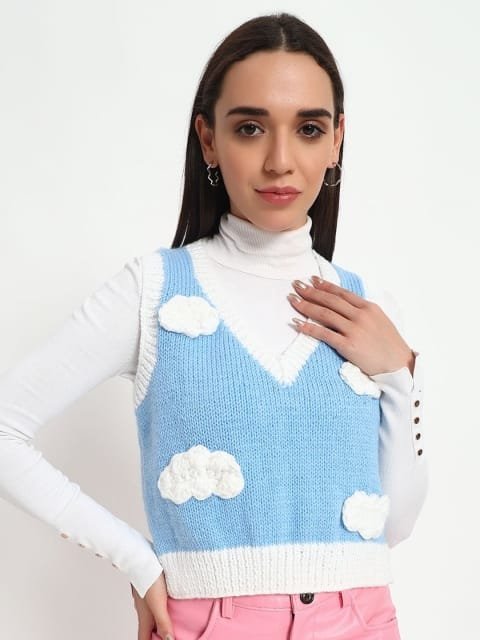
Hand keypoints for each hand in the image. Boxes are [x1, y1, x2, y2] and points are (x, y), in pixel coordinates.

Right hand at [131, 572, 174, 639]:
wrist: (141, 555)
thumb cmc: (148, 578)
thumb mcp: (158, 603)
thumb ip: (163, 622)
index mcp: (144, 616)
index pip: (144, 637)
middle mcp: (144, 608)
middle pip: (148, 627)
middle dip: (156, 634)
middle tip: (169, 635)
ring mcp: (146, 597)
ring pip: (153, 614)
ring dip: (160, 620)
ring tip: (172, 621)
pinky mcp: (151, 586)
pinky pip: (156, 601)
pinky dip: (163, 606)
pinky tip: (171, 602)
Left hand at [288, 276, 413, 376]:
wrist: (399, 365)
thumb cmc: (389, 345)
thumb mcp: (380, 320)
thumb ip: (363, 311)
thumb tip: (346, 305)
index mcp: (369, 307)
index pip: (342, 293)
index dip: (325, 285)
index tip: (312, 280)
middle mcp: (361, 316)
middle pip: (330, 300)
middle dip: (311, 291)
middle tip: (296, 285)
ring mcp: (354, 330)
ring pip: (325, 314)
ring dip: (306, 306)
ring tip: (292, 300)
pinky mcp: (348, 345)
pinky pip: (324, 334)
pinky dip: (309, 327)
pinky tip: (297, 323)